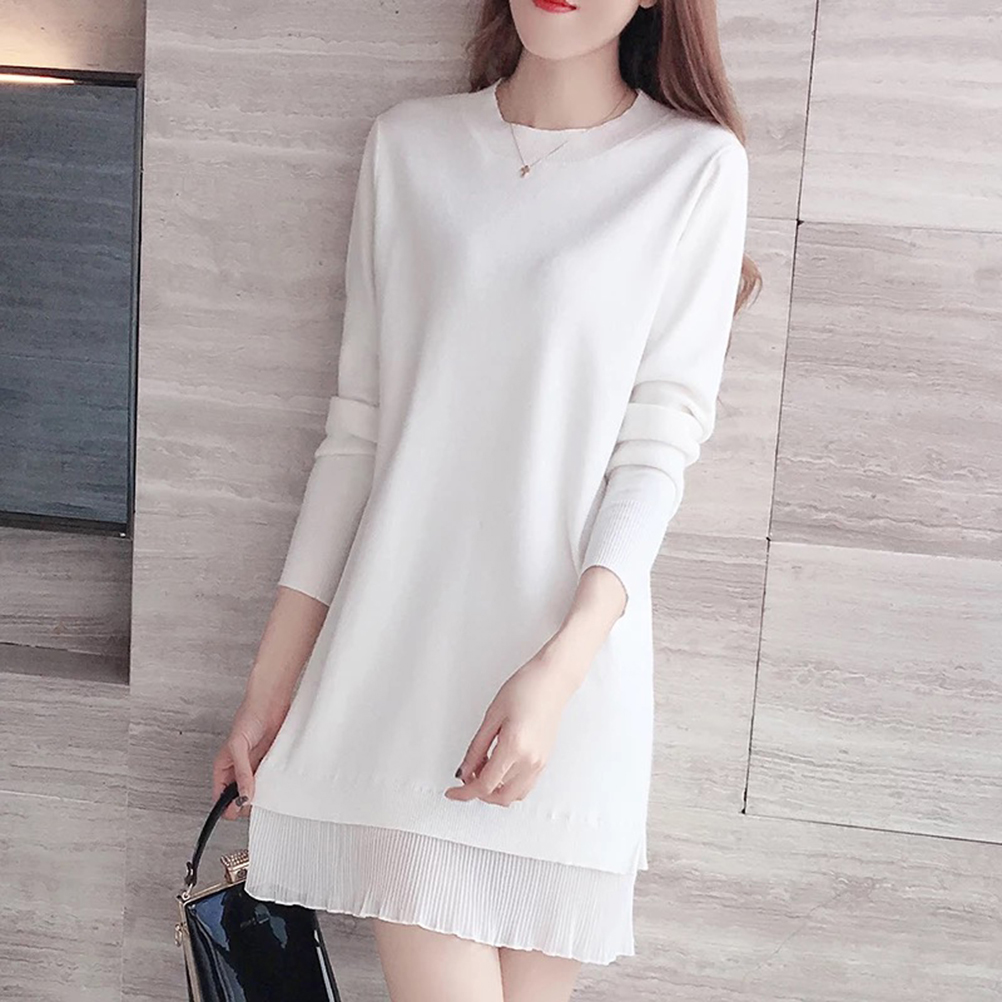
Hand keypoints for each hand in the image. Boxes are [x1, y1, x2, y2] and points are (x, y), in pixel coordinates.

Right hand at [212, 695, 289, 819]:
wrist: (272, 702)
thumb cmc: (249, 716)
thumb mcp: (239, 746)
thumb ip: (241, 772)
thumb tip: (242, 796)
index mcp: (223, 767)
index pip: (220, 797)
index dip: (228, 806)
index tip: (240, 807)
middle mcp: (238, 770)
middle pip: (238, 799)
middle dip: (246, 802)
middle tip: (256, 799)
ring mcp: (254, 768)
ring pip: (255, 792)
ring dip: (261, 795)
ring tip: (267, 789)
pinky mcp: (268, 764)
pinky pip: (269, 782)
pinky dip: (272, 785)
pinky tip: (276, 782)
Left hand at [444, 645, 579, 806]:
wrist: (552, 680)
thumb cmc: (525, 689)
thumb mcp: (492, 716)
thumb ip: (476, 748)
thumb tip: (464, 770)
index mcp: (514, 747)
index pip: (485, 784)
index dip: (464, 792)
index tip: (452, 792)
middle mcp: (530, 760)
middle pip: (500, 796)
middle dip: (479, 793)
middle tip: (466, 778)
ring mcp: (539, 762)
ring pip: (513, 796)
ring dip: (495, 791)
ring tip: (482, 770)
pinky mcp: (544, 760)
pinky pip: (525, 786)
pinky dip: (509, 786)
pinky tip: (499, 769)